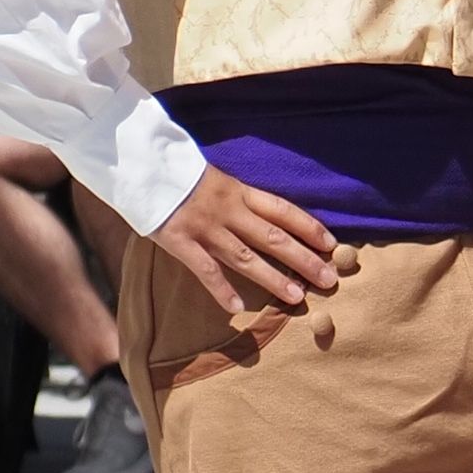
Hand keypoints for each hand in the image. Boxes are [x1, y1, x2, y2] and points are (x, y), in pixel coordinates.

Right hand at [153, 167, 349, 327]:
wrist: (141, 164)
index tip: (331, 245)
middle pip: (274, 237)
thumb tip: (263, 216)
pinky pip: (205, 270)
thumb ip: (237, 196)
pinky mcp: (180, 241)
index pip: (283, 211)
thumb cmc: (178, 172)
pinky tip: (238, 308)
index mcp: (238, 190)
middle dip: (304, 259)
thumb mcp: (215, 178)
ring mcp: (205, 227)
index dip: (309, 228)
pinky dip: (221, 290)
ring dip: (273, 278)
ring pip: (246, 257)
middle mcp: (228, 210)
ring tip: (296, 297)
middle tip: (329, 280)